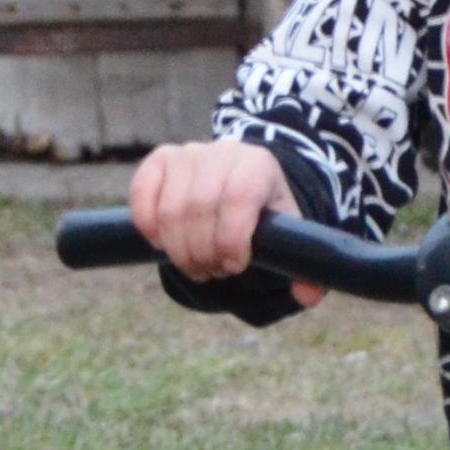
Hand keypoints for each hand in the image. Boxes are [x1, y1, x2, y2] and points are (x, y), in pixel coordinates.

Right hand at [130, 139, 312, 306]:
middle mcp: (222, 152)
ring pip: (170, 208)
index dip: (231, 239)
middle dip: (203, 253)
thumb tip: (307, 297)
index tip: (236, 266)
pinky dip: (148, 225)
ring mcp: (188, 154)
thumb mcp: (291, 235)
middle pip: (199, 208)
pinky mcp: (160, 160)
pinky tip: (161, 244)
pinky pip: (142, 193)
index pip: (238, 197)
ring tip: (195, 265)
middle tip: (212, 273)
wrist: (246, 177)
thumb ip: (306, 269)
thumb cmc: (267, 213)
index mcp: (259, 165)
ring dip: (178, 248)